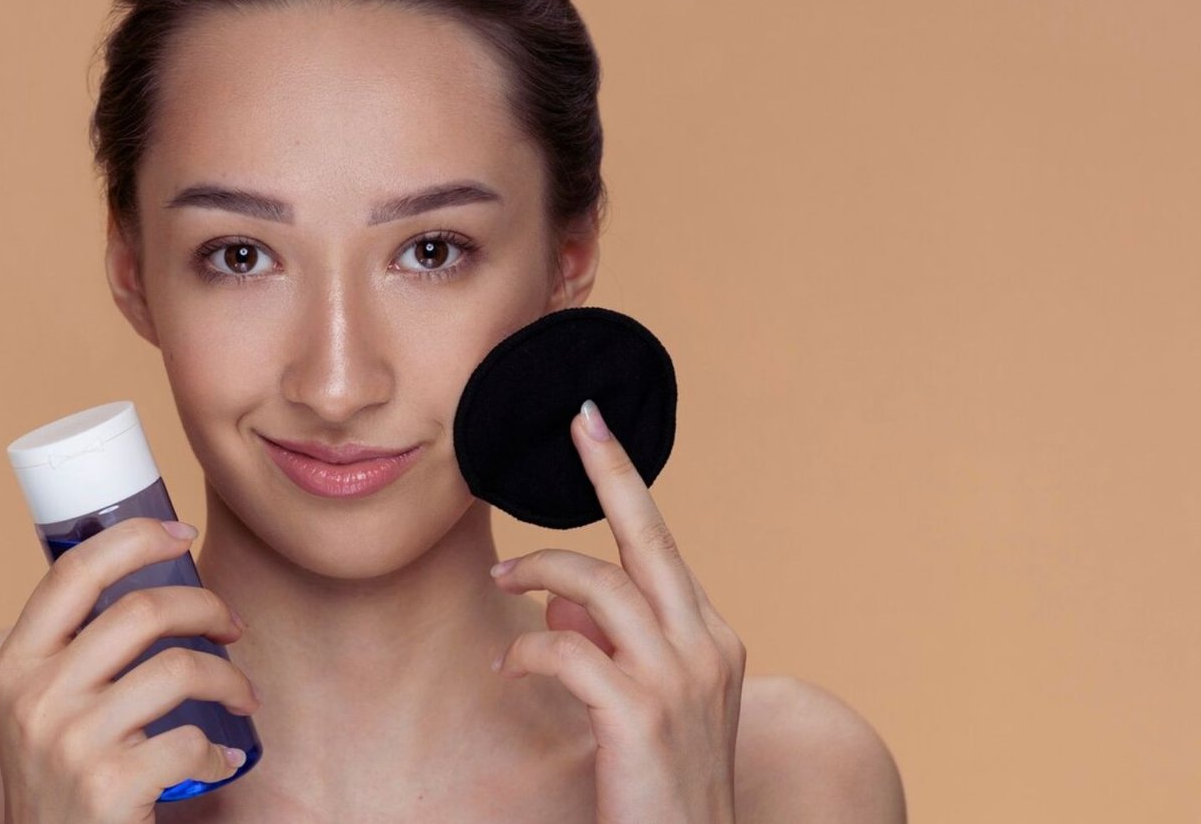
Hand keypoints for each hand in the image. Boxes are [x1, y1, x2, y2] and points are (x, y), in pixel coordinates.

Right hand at [0, 516, 261, 823]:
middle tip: (233, 627)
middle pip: (141, 610)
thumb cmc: (61, 781)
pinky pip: (193, 741)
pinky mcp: (110, 786)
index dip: (134, 538)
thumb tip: (149, 582)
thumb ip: (73, 653)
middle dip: (207, 607)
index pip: (73, 573)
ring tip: (242, 697)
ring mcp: (72, 742)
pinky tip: (219, 761)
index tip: (183, 534)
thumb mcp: (40, 709)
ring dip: (230, 678)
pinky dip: (219, 752)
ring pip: (180, 668)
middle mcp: (36, 697)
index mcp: (16, 666)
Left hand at [490, 400, 745, 823]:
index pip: (662, 547)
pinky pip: (568, 649)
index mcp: (710, 640)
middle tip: (576, 424)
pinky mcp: (640, 715)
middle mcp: (705, 648)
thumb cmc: (659, 787)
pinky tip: (509, 664)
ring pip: (597, 588)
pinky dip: (530, 648)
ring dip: (539, 574)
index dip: (626, 484)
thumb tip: (564, 604)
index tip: (595, 427)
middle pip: (649, 538)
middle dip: (611, 473)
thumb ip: (612, 648)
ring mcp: (678, 681)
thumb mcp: (643, 708)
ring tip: (502, 580)